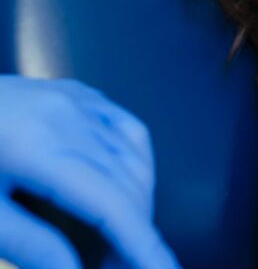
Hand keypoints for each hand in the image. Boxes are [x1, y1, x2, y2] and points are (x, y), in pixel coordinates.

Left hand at [0, 75, 180, 268]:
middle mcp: (69, 117)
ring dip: (135, 202)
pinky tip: (125, 185)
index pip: (112, 206)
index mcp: (42, 149)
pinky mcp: (74, 91)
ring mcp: (75, 98)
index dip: (144, 245)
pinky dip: (135, 161)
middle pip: (127, 185)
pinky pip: (124, 125)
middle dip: (134, 233)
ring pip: (132, 156)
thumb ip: (33, 246)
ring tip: (116, 241)